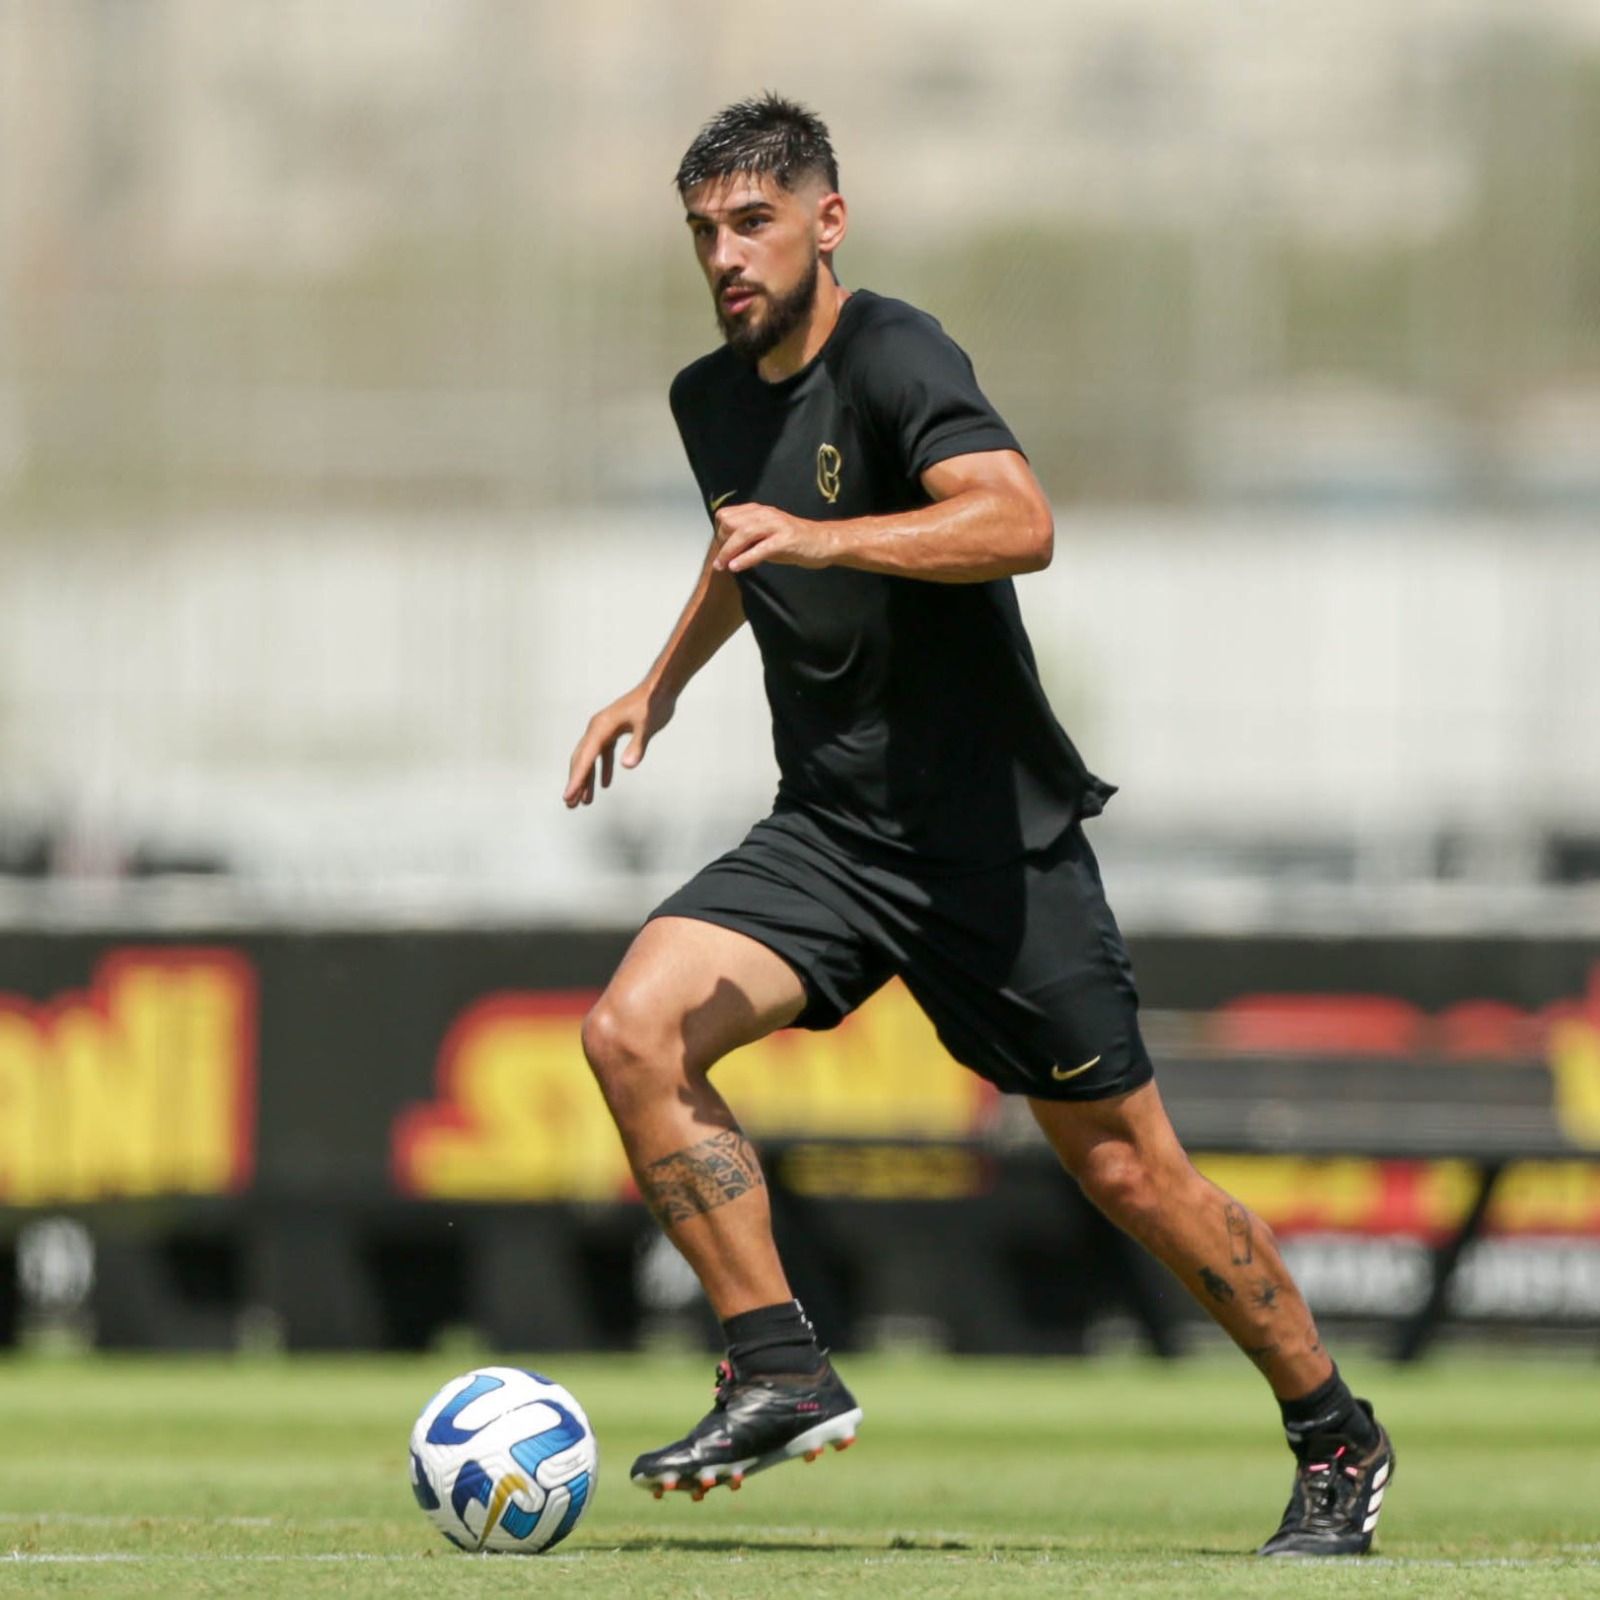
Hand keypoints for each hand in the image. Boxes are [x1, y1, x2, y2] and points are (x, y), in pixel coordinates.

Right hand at [563, 683, 675, 806]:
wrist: (661, 687)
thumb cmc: (654, 704)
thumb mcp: (647, 726)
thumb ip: (637, 746)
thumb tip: (627, 766)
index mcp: (601, 727)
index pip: (585, 758)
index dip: (576, 779)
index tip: (568, 796)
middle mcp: (597, 728)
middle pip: (581, 759)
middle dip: (576, 783)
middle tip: (570, 804)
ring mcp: (604, 729)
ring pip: (590, 758)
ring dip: (587, 779)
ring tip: (584, 801)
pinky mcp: (613, 731)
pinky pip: (602, 753)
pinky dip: (602, 769)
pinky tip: (605, 784)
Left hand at [712, 502, 838, 573]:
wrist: (823, 542)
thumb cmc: (793, 542)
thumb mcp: (765, 538)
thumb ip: (747, 540)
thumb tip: (726, 551)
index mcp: (758, 511)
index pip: (726, 515)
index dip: (719, 532)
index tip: (722, 549)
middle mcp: (765, 514)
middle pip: (730, 522)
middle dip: (722, 542)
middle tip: (721, 561)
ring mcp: (776, 525)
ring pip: (744, 533)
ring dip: (729, 551)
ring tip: (722, 566)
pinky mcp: (786, 539)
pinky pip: (761, 548)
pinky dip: (746, 558)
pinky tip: (736, 567)